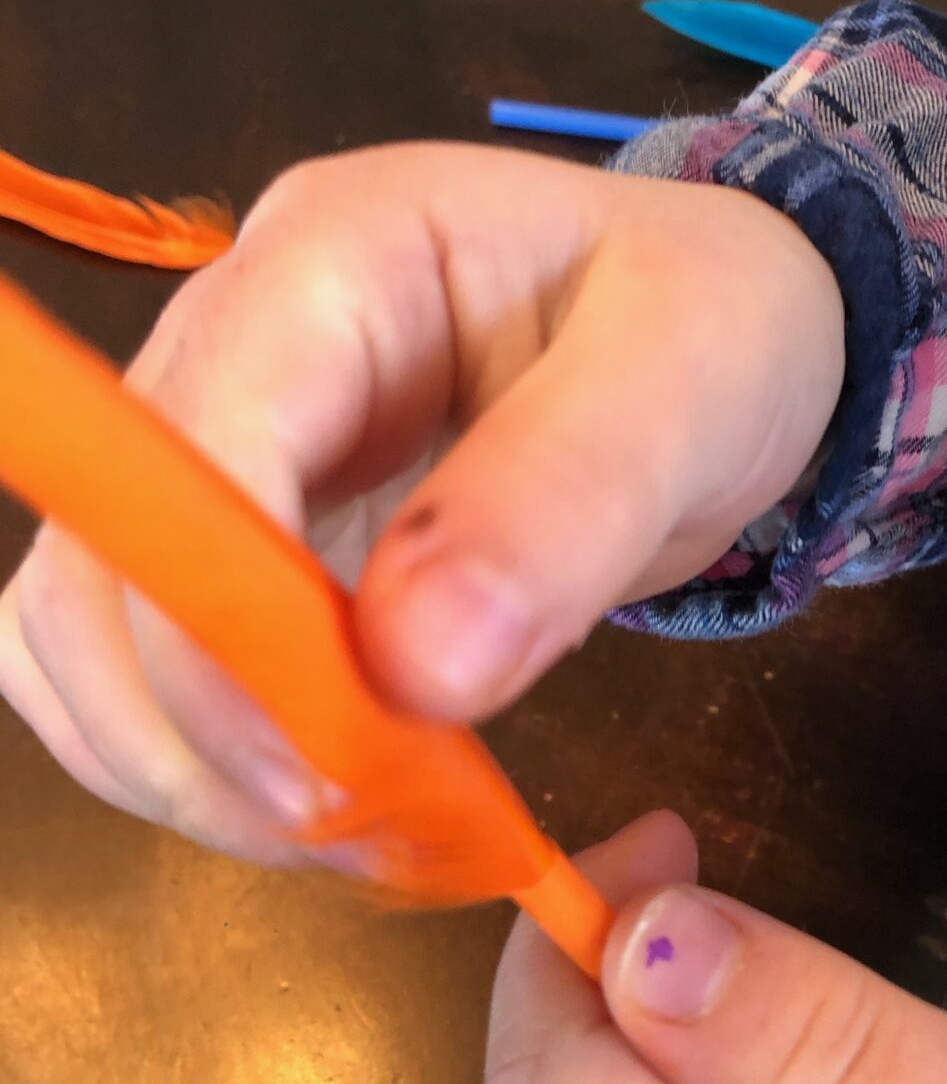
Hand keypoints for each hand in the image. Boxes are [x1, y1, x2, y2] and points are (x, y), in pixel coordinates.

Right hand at [0, 144, 844, 859]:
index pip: (194, 441)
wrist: (725, 336)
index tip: (321, 771)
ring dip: (182, 762)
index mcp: (338, 255)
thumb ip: (567, 499)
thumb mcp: (690, 384)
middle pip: (102, 556)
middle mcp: (240, 338)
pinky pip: (140, 665)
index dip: (217, 625)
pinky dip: (199, 760)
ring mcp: (224, 439)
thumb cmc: (719, 330)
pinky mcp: (240, 531)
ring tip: (353, 827)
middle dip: (197, 723)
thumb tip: (413, 665)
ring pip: (85, 628)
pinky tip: (324, 796)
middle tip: (357, 827)